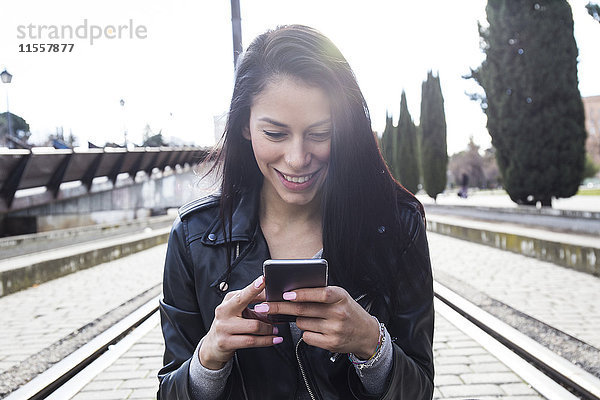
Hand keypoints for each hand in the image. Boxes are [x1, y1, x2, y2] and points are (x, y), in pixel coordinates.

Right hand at [199, 276, 281, 369]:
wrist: (212, 344)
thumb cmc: (229, 325)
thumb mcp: (238, 311)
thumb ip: (254, 304)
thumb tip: (273, 300)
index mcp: (228, 301)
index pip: (243, 293)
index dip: (253, 287)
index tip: (263, 280)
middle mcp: (223, 312)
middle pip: (246, 307)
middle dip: (265, 308)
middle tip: (278, 310)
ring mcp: (223, 328)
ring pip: (253, 327)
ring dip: (268, 329)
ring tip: (275, 330)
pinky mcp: (226, 342)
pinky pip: (251, 341)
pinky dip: (266, 341)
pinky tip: (273, 340)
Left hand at [255, 286, 379, 358]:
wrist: (367, 334)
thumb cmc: (349, 311)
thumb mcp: (340, 297)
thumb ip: (321, 293)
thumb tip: (291, 291)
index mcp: (341, 296)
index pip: (320, 294)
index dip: (302, 294)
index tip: (285, 294)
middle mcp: (339, 313)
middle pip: (303, 310)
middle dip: (280, 307)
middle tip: (264, 306)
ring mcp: (335, 330)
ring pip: (302, 323)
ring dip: (298, 320)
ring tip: (310, 317)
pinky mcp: (331, 344)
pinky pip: (307, 337)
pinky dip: (306, 332)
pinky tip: (316, 329)